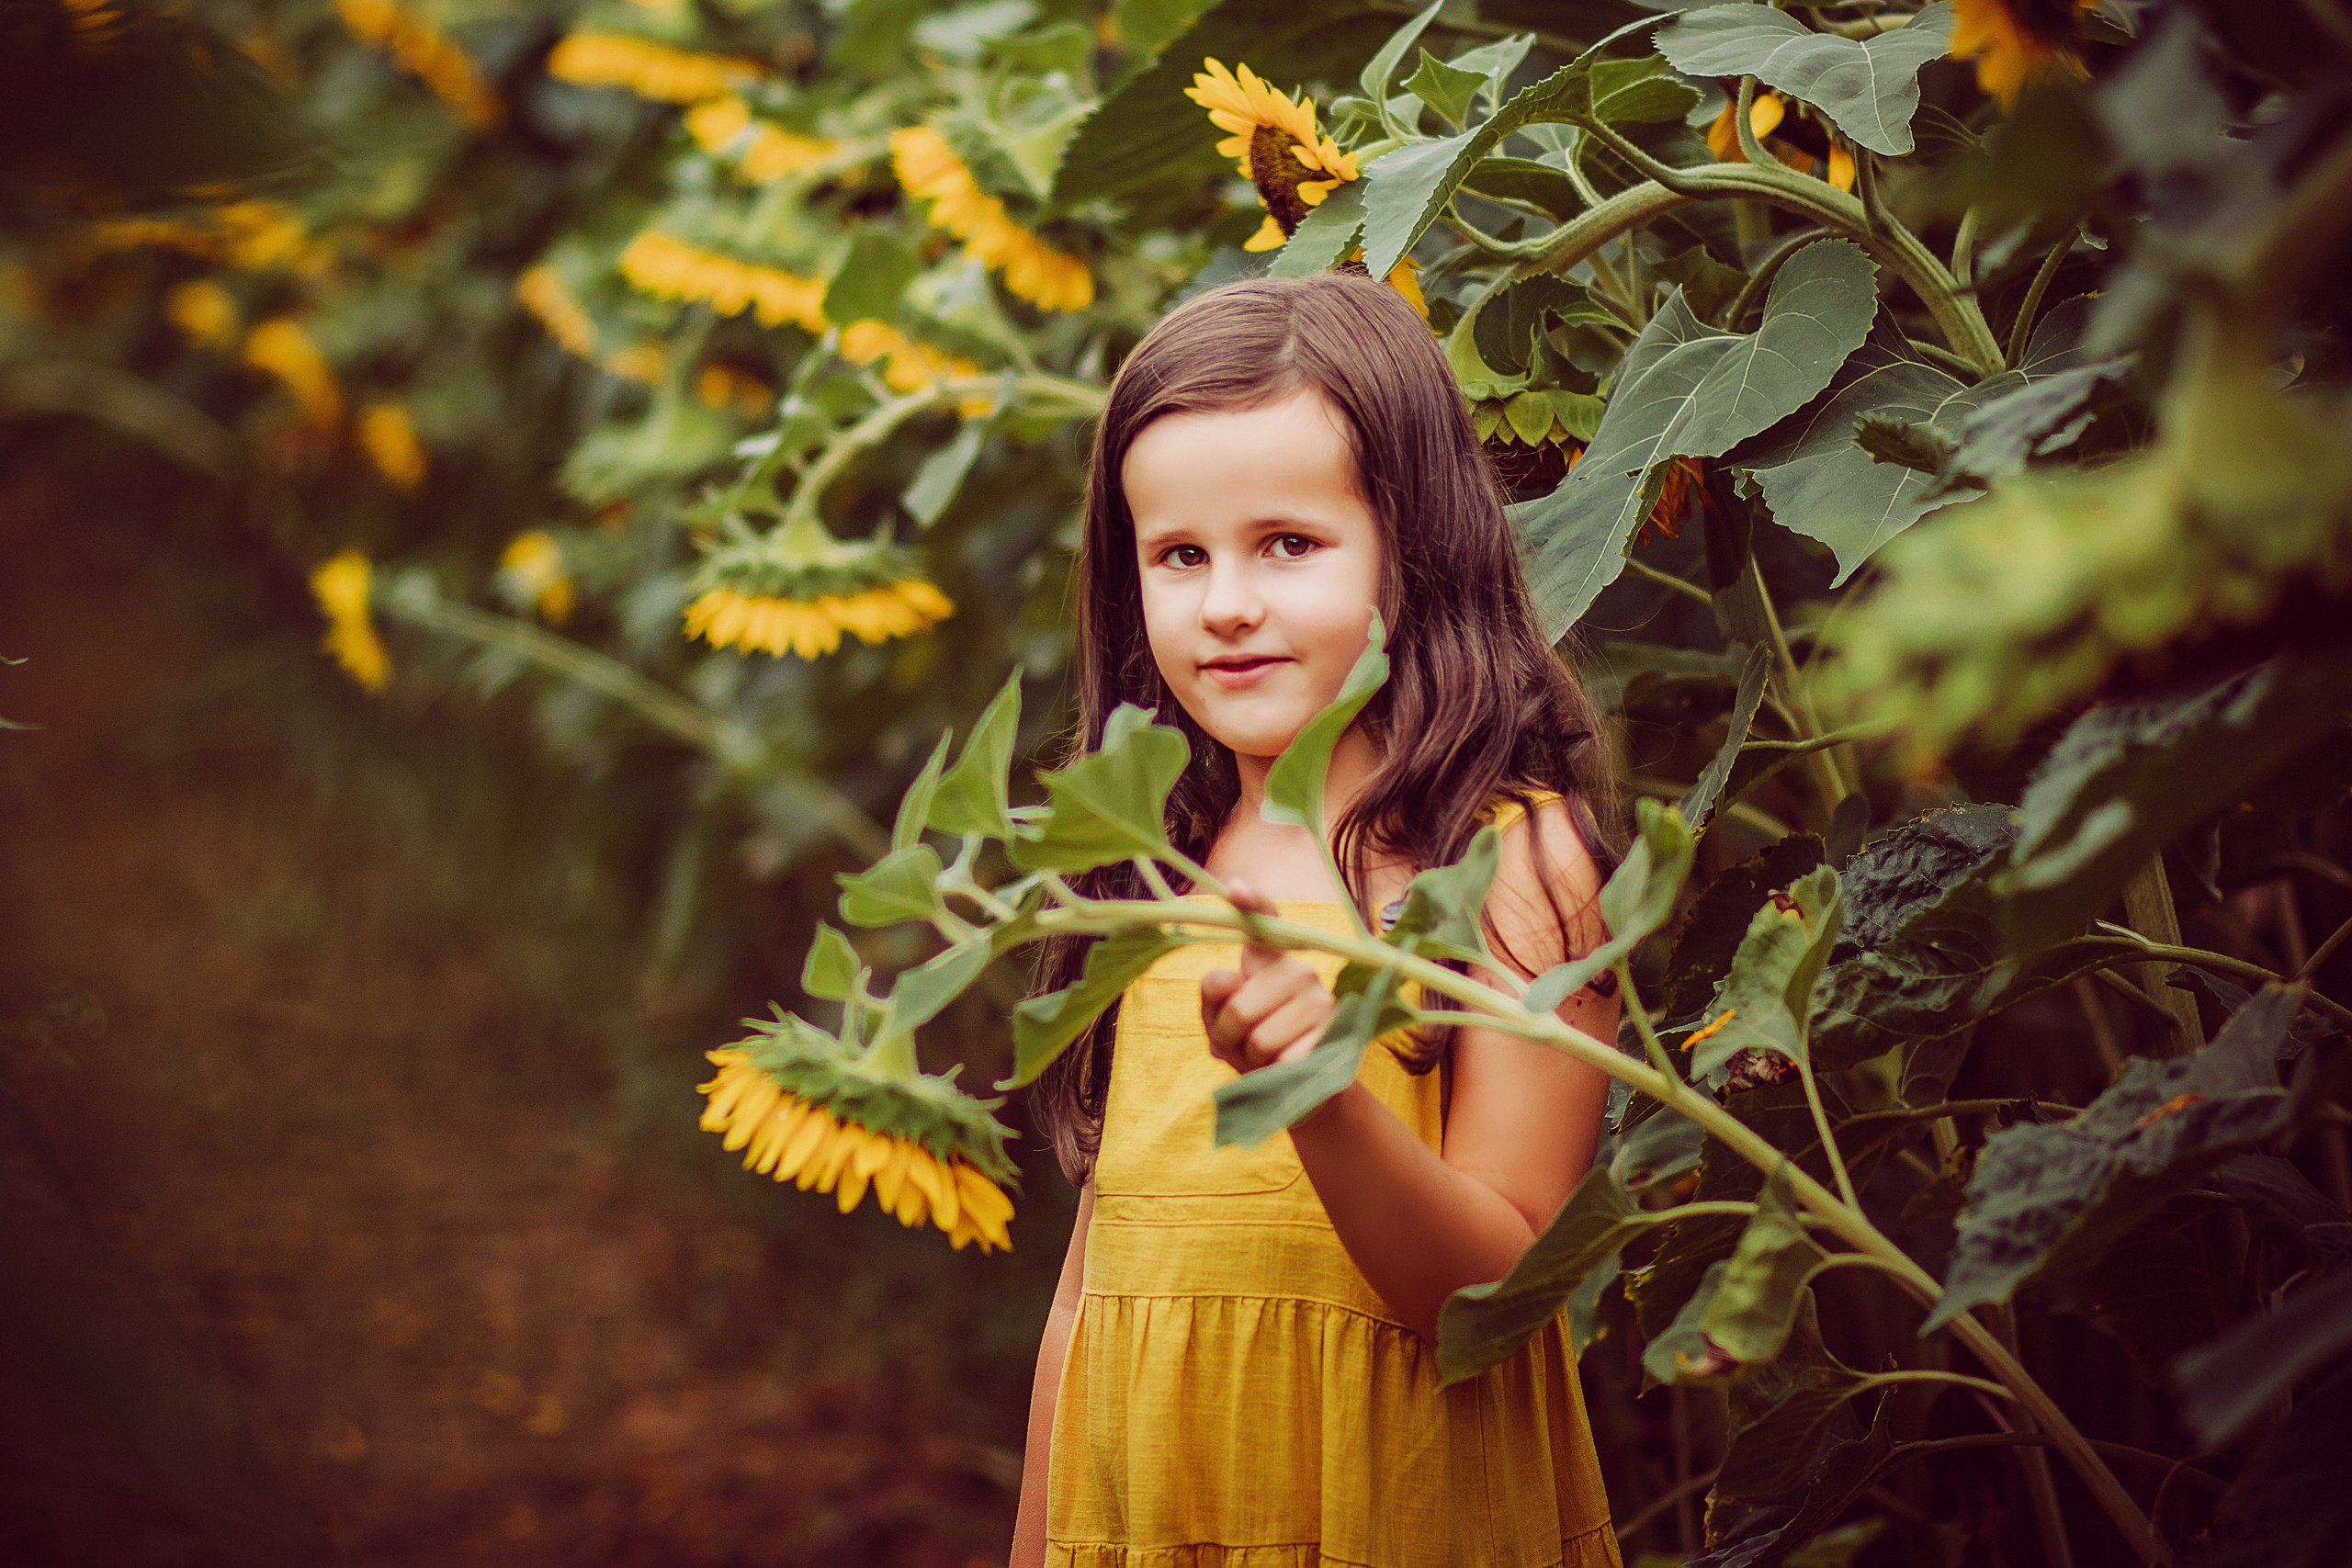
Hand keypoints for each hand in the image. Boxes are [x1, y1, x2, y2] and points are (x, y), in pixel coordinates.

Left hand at [1200, 881, 1335, 1072]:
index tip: (1234, 888)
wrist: (1295, 1088)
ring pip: (1260, 1038)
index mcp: (1270, 960)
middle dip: (1228, 1036)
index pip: (1264, 921)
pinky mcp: (1335, 1037)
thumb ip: (1214, 994)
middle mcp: (1301, 971)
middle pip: (1239, 1006)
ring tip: (1265, 1058)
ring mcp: (1322, 1002)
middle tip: (1241, 1043)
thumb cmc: (1250, 1045)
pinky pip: (1285, 1060)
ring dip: (1251, 1059)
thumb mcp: (1220, 1019)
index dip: (1250, 902)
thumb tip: (1229, 979)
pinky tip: (1287, 1069)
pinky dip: (1276, 1074)